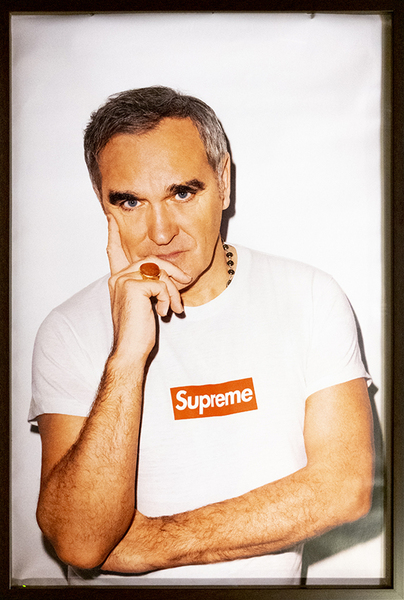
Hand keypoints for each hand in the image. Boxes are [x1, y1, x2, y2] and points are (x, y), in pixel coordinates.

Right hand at [106, 215, 190, 362]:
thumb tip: (167, 278)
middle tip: (186, 283)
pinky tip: (165, 312)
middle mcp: (118, 276)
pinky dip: (169, 298)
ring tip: (175, 307)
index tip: (111, 218)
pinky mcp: (134, 286)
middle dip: (172, 272)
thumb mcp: (144, 304)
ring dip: (173, 290)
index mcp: (117, 279)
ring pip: (160, 271)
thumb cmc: (138, 331)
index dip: (114, 234)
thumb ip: (149, 287)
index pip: (114, 251)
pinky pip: (162, 283)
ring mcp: (124, 280)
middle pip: (152, 260)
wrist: (131, 350)